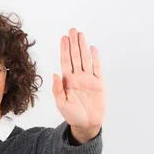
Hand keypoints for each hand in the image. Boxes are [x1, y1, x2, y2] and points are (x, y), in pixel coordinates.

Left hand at [52, 28, 105, 142]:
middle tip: (72, 30)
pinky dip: (96, 58)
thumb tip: (54, 74)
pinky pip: (97, 68)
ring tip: (81, 34)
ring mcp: (88, 79)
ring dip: (83, 47)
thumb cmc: (72, 115)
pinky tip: (93, 48)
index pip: (65, 61)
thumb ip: (57, 89)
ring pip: (86, 59)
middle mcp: (78, 77)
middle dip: (74, 43)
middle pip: (75, 56)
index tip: (63, 38)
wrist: (86, 124)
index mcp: (67, 81)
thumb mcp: (61, 103)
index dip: (64, 49)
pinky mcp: (99, 83)